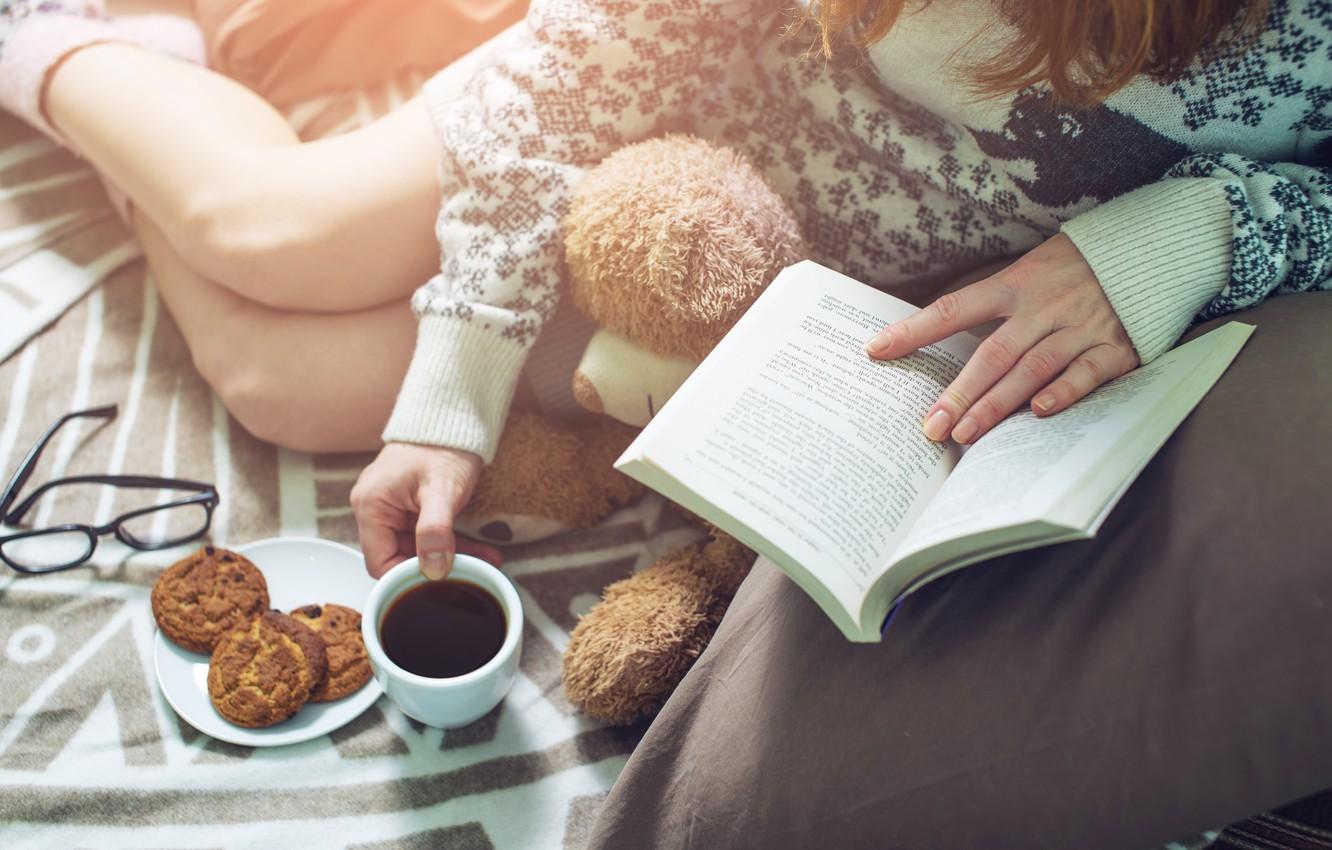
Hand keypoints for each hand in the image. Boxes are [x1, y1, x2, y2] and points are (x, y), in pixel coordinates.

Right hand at [350, 442, 500, 579]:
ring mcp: (390, 506)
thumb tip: (432, 569)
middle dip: (435, 569)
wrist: (453, 418)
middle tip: (470, 574)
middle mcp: (373, 507)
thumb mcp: (443, 491)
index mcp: (370, 505)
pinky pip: (426, 534)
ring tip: (487, 564)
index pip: (379, 562)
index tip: (439, 584)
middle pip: (398, 557)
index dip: (407, 579)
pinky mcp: (408, 506)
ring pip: (416, 548)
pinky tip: (482, 552)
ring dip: (450, 558)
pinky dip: (451, 544)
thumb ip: (435, 531)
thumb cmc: (443, 447)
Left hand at [867, 234, 1138, 443]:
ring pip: (1032, 368)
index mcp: (1016, 283)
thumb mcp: (1031, 270)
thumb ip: (993, 304)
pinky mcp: (1117, 346)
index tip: (876, 350)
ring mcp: (1081, 326)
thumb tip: (937, 334)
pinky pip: (1088, 372)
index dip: (915, 330)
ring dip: (998, 403)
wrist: (1154, 248)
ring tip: (966, 434)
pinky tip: (1039, 413)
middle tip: (929, 427)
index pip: (954, 309)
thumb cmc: (1077, 267)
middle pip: (993, 352)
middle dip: (959, 393)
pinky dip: (1064, 392)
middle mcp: (1044, 306)